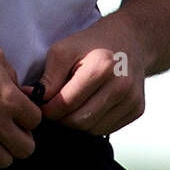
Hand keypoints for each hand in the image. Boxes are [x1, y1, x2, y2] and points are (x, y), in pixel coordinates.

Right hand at [0, 32, 40, 167]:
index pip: (36, 122)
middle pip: (25, 150)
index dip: (30, 116)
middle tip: (13, 129)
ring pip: (3, 161)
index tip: (22, 112)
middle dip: (23, 139)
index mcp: (8, 100)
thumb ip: (13, 79)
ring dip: (4, 150)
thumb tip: (21, 94)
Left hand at [29, 18, 146, 134]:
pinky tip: (89, 106)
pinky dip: (92, 123)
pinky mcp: (138, 110)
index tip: (40, 104)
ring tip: (72, 104)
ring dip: (76, 122)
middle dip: (61, 118)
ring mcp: (132, 99)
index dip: (48, 109)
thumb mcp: (64, 50)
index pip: (66, 104)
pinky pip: (106, 129)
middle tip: (54, 107)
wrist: (130, 40)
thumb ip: (48, 77)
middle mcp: (121, 85)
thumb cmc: (91, 44)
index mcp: (101, 68)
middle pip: (79, 121)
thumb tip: (32, 98)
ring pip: (92, 129)